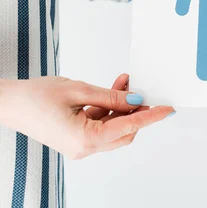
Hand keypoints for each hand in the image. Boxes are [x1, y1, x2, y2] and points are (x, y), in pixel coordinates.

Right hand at [0, 74, 173, 159]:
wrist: (8, 103)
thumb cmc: (35, 97)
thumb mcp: (80, 90)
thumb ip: (111, 97)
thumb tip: (136, 99)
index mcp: (84, 139)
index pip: (128, 127)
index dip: (150, 116)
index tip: (167, 109)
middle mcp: (84, 148)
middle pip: (124, 132)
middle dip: (136, 109)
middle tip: (142, 87)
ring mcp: (80, 145)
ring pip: (114, 127)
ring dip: (122, 106)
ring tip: (124, 82)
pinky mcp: (76, 138)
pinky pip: (101, 125)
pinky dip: (109, 109)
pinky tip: (112, 89)